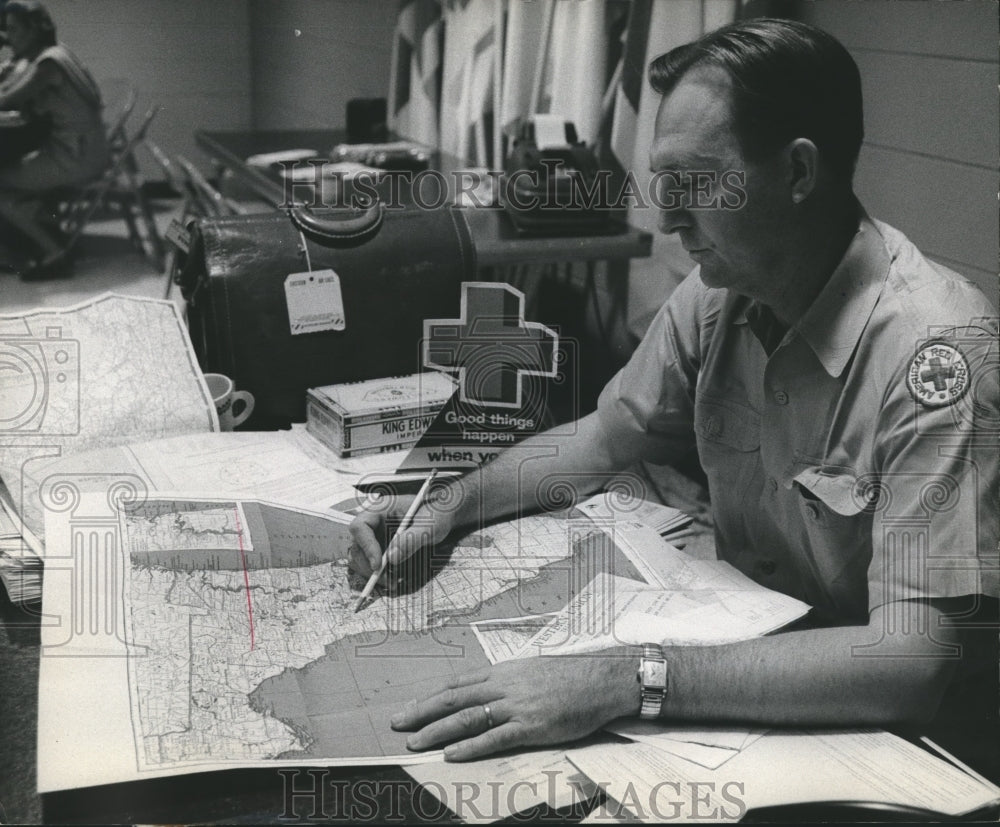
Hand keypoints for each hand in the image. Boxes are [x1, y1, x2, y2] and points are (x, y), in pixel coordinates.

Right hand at [348, 490, 455, 582]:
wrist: (443, 515)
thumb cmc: (437, 514)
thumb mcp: (430, 525)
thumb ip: (412, 539)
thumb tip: (392, 558)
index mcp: (380, 508)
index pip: (360, 526)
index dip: (366, 546)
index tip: (378, 565)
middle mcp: (374, 522)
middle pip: (357, 545)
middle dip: (368, 566)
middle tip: (386, 580)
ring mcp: (375, 535)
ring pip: (361, 557)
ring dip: (372, 573)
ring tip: (392, 583)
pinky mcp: (381, 547)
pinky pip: (371, 563)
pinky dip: (379, 573)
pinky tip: (394, 579)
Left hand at [390, 649, 639, 760]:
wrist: (600, 680)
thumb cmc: (570, 676)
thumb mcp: (532, 670)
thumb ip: (507, 680)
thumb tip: (486, 690)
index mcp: (503, 672)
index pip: (457, 684)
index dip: (431, 696)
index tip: (410, 705)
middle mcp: (504, 685)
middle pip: (454, 699)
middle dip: (422, 711)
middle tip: (397, 723)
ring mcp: (516, 705)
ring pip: (468, 718)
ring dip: (437, 730)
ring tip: (415, 741)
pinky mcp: (531, 725)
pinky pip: (494, 737)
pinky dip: (470, 746)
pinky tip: (452, 754)